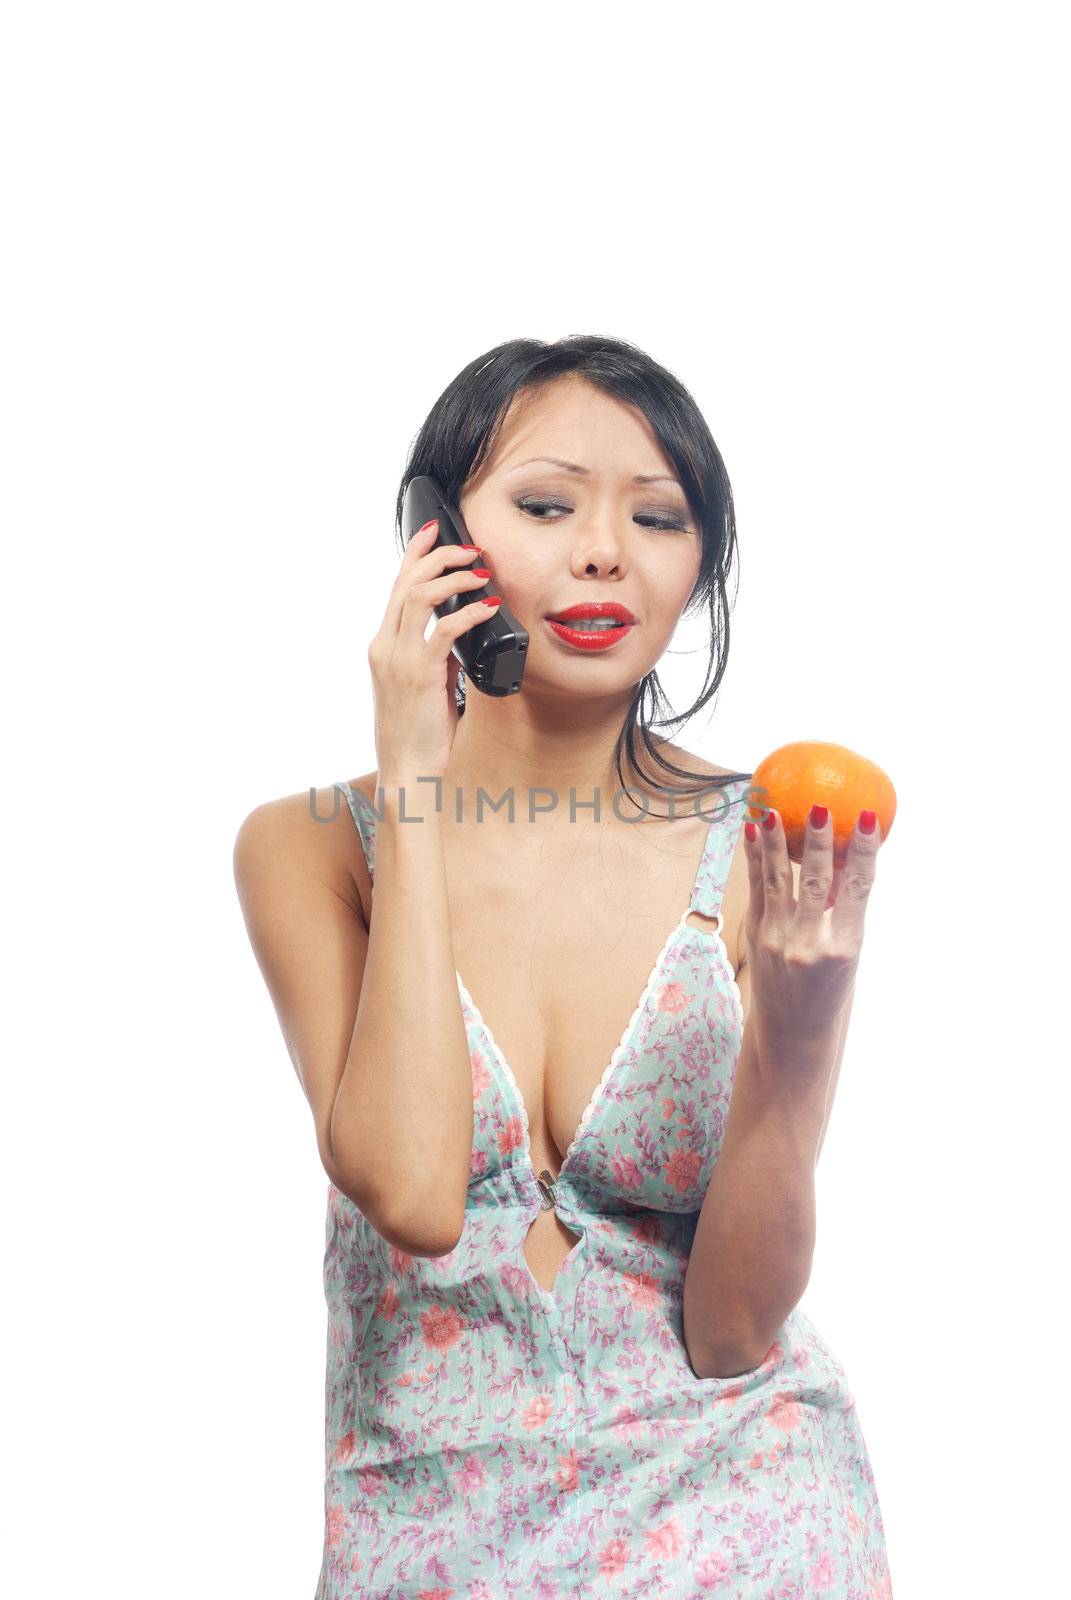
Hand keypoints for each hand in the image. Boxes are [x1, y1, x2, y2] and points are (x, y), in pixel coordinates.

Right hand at [366, 518, 500, 783]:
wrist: (408, 769)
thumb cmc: (419, 733)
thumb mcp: (426, 685)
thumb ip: (437, 655)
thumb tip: (464, 631)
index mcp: (384, 645)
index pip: (397, 586)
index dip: (415, 552)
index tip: (435, 530)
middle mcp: (385, 645)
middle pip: (407, 581)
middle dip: (440, 556)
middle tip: (471, 548)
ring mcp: (399, 658)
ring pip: (420, 595)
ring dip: (454, 577)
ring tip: (481, 574)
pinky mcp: (419, 673)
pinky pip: (445, 628)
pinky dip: (469, 611)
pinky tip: (488, 607)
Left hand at [741, 804, 881, 1055]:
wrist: (793, 1027)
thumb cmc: (829, 984)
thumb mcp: (849, 948)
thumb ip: (847, 905)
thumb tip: (846, 849)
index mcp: (846, 945)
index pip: (860, 888)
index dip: (864, 850)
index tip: (867, 817)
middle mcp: (812, 942)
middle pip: (817, 881)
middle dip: (818, 841)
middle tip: (819, 806)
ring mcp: (780, 939)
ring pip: (779, 880)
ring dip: (777, 841)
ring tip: (774, 808)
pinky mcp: (756, 935)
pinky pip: (757, 888)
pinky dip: (756, 857)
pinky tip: (754, 830)